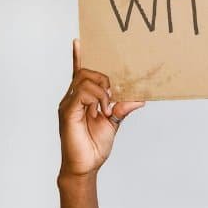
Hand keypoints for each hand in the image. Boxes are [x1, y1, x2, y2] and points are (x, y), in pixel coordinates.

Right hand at [58, 39, 145, 176]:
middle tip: (114, 95)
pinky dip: (97, 98)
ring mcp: (68, 103)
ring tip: (108, 108)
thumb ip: (123, 108)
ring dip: (102, 90)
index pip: (79, 72)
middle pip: (86, 71)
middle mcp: (72, 97)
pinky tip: (102, 111)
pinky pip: (82, 93)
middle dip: (104, 77)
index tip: (79, 41)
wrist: (85, 166)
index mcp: (82, 98)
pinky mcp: (67, 111)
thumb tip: (140, 98)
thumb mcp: (114, 123)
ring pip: (85, 79)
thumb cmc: (94, 145)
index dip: (78, 57)